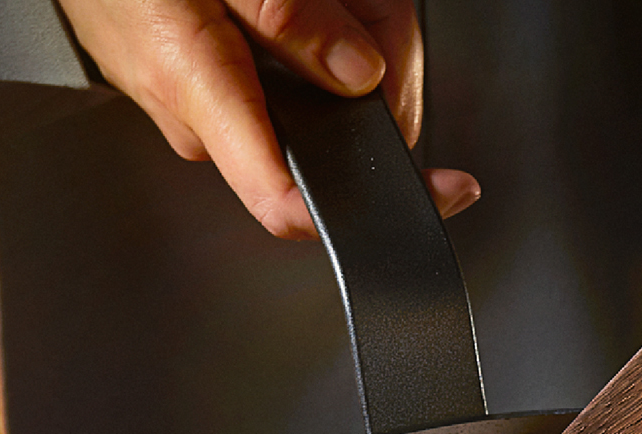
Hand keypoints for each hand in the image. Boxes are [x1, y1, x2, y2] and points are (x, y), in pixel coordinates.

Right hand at [56, 0, 479, 239]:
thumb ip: (284, 13)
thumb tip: (359, 75)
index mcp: (196, 89)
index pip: (292, 199)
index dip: (376, 206)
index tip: (445, 190)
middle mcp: (199, 121)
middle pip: (330, 135)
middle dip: (376, 76)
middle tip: (376, 12)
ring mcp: (200, 113)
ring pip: (315, 106)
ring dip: (346, 46)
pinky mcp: (203, 96)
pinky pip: (279, 87)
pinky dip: (307, 44)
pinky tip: (302, 9)